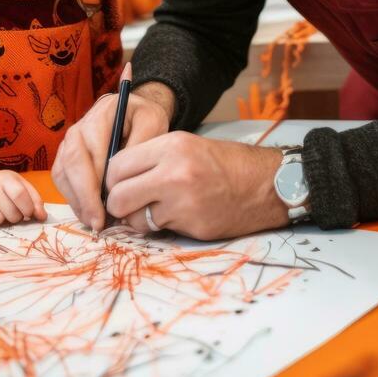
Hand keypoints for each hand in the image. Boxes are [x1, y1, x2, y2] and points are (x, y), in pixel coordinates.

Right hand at [0, 169, 46, 225]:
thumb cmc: (6, 188)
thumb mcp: (22, 186)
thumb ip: (34, 200)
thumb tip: (42, 216)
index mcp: (8, 178)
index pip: (20, 194)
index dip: (29, 207)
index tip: (34, 214)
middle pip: (13, 210)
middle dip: (22, 216)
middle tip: (22, 213)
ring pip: (5, 218)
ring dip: (11, 219)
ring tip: (8, 211)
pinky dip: (0, 222)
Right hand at [52, 84, 171, 232]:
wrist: (135, 112)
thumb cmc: (145, 120)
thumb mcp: (153, 124)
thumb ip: (140, 146)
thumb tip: (122, 178)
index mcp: (99, 116)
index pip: (89, 152)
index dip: (94, 184)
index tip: (107, 208)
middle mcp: (79, 127)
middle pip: (71, 164)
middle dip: (83, 198)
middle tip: (97, 223)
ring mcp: (69, 141)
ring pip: (62, 173)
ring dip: (75, 200)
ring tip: (93, 221)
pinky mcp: (66, 154)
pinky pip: (61, 177)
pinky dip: (72, 197)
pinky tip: (88, 212)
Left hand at [104, 133, 288, 240]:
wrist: (265, 184)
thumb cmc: (224, 163)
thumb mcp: (186, 146)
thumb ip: (150, 160)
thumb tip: (113, 181)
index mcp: (172, 146)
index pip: (117, 166)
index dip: (112, 179)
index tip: (118, 185)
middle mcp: (175, 172)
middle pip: (118, 196)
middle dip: (118, 204)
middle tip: (128, 203)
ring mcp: (184, 202)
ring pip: (134, 219)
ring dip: (139, 218)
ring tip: (159, 209)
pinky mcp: (192, 225)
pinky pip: (158, 231)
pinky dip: (163, 226)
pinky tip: (181, 215)